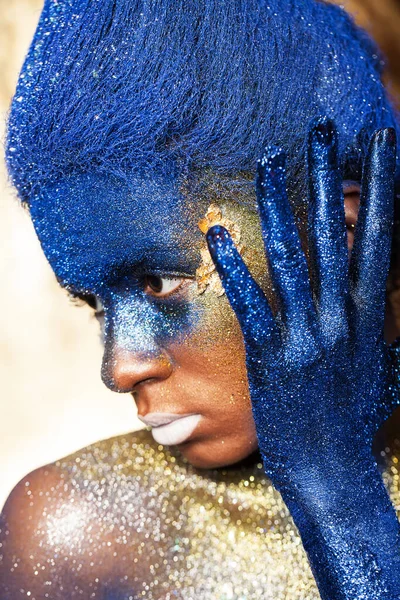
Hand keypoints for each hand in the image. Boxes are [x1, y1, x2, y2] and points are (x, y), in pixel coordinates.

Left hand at [207, 119, 399, 598]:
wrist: (333, 472)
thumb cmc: (357, 421)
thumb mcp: (387, 369)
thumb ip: (392, 333)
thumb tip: (396, 311)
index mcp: (371, 314)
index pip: (380, 235)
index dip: (381, 186)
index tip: (380, 143)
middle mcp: (342, 315)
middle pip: (336, 231)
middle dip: (329, 175)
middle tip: (321, 128)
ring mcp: (306, 333)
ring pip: (292, 255)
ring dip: (279, 204)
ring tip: (268, 159)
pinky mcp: (271, 355)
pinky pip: (251, 301)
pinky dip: (234, 266)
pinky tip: (217, 232)